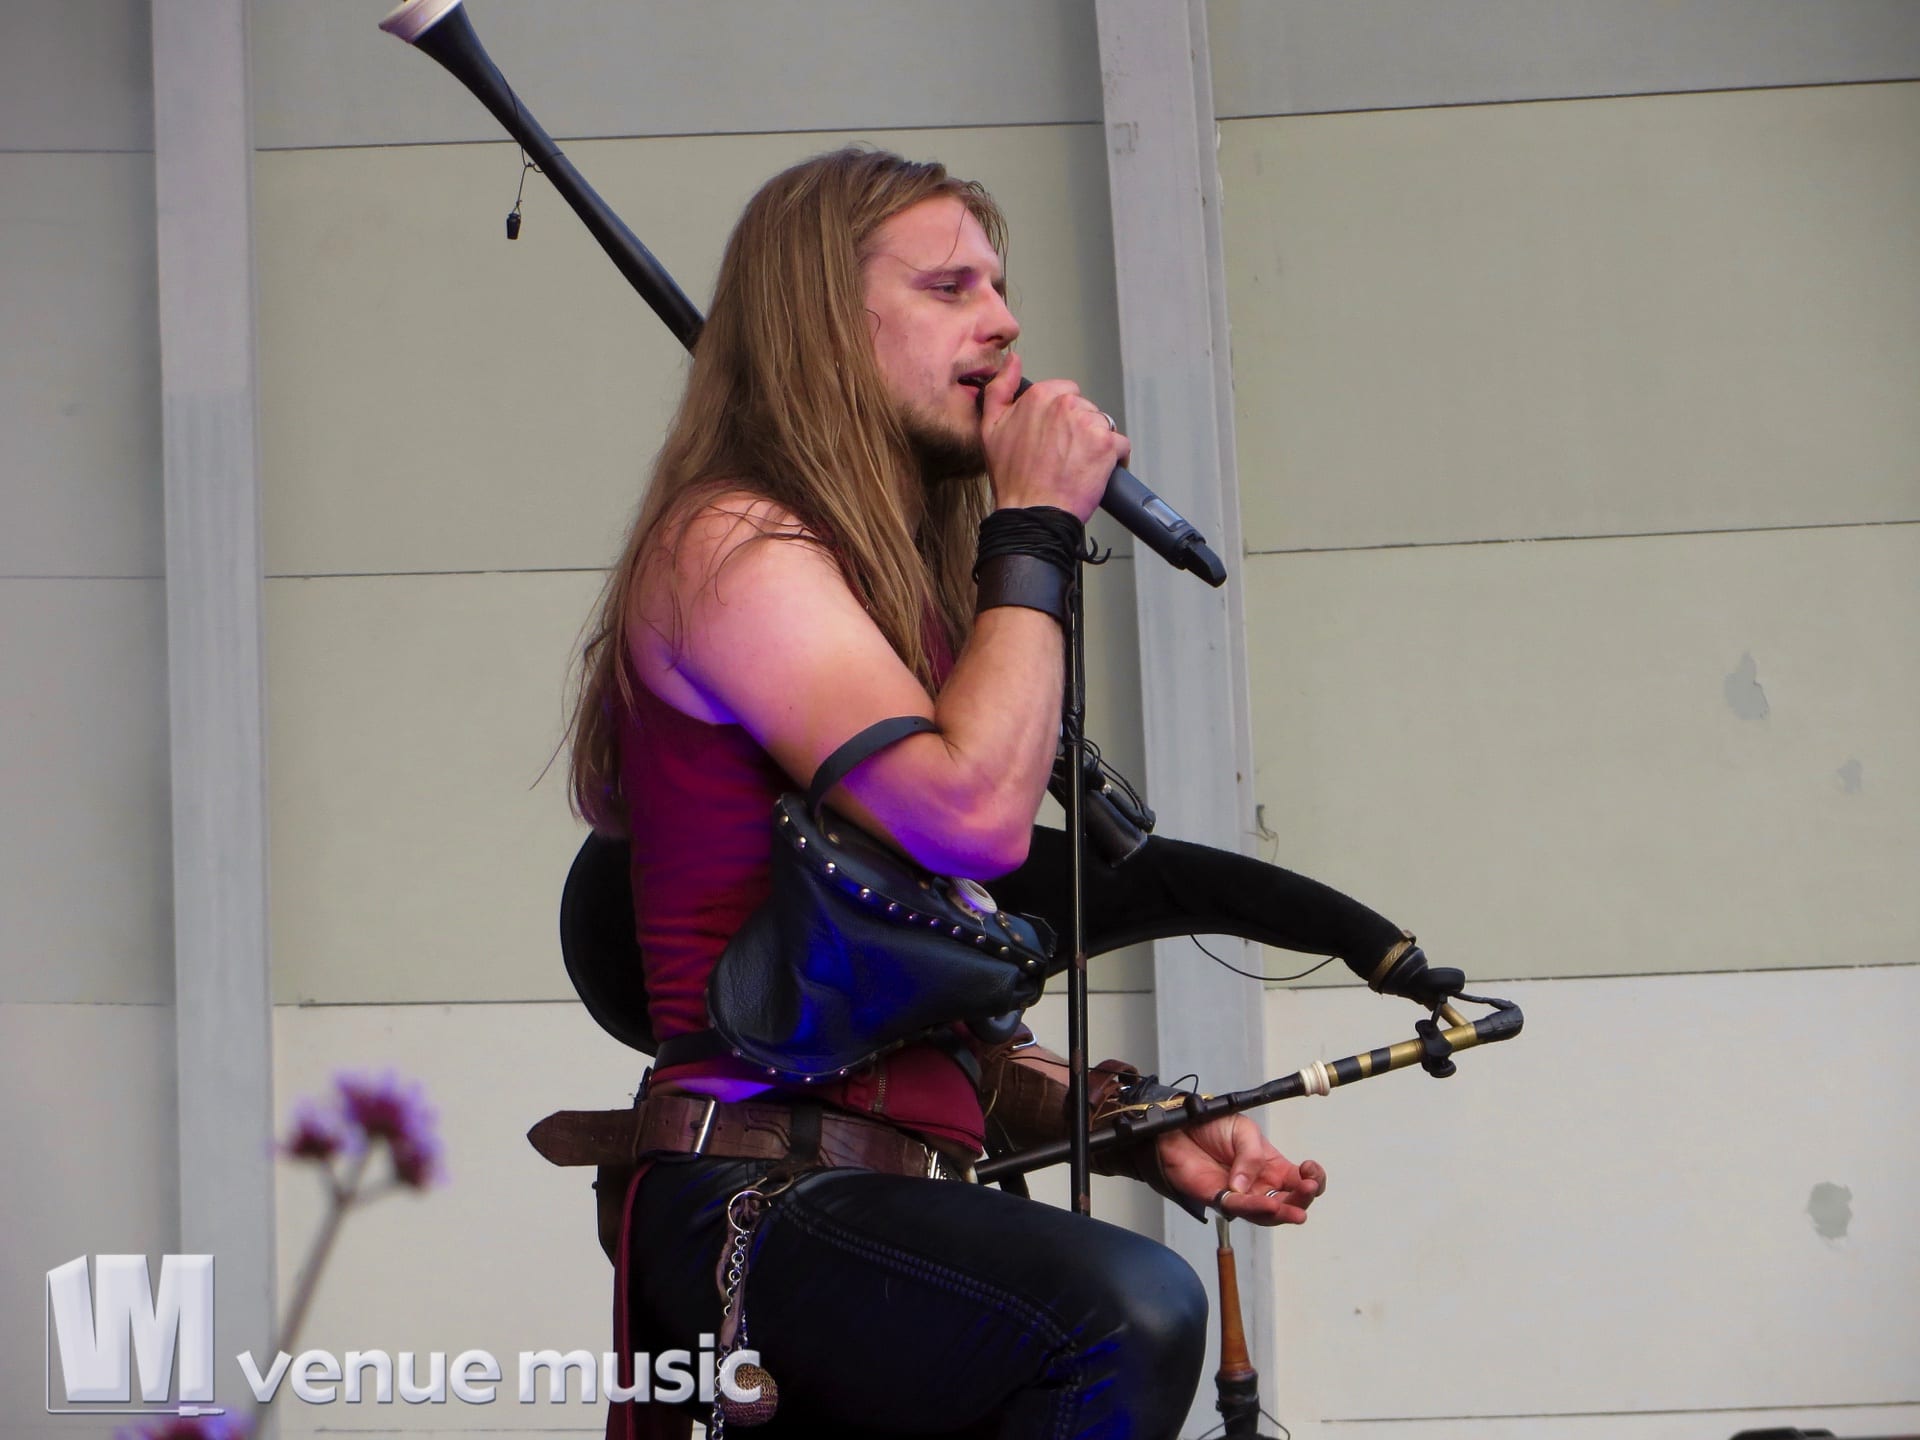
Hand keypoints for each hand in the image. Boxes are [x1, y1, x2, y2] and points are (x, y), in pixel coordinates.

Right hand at [979, 352, 1128, 520]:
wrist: (1032, 513)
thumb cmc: (1013, 479)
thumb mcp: (990, 429)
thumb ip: (1000, 388)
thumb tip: (1012, 361)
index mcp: (1039, 396)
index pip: (1066, 392)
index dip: (1060, 418)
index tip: (1054, 437)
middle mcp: (1066, 404)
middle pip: (1086, 409)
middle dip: (1078, 430)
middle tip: (1063, 456)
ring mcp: (1089, 423)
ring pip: (1102, 426)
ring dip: (1095, 444)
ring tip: (1077, 466)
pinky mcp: (1107, 444)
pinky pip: (1120, 445)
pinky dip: (1113, 460)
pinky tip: (1095, 473)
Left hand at [1155, 1113, 1325, 1225]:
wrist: (1179, 1127)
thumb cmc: (1212, 1126)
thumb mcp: (1243, 1130)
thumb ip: (1251, 1155)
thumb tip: (1247, 1185)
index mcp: (1272, 1166)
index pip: (1300, 1180)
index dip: (1312, 1179)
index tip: (1309, 1169)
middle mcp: (1260, 1184)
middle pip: (1288, 1201)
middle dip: (1302, 1199)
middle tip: (1307, 1191)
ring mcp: (1241, 1195)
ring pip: (1267, 1213)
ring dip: (1283, 1212)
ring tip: (1296, 1213)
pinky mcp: (1219, 1200)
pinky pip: (1240, 1208)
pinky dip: (1255, 1208)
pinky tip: (1268, 1205)